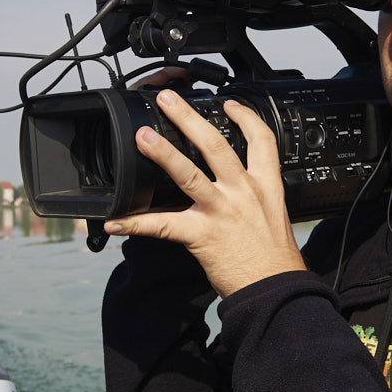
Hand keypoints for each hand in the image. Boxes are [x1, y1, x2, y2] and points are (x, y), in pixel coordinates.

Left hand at [102, 90, 305, 296]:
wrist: (276, 289)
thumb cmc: (275, 260)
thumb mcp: (274, 217)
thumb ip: (256, 199)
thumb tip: (241, 193)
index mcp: (264, 186)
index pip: (260, 139)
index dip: (244, 116)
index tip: (229, 103)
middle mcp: (242, 192)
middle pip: (215, 145)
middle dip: (189, 119)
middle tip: (168, 101)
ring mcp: (221, 211)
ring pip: (189, 174)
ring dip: (163, 154)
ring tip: (142, 138)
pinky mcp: (202, 235)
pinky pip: (163, 226)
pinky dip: (135, 224)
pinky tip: (115, 222)